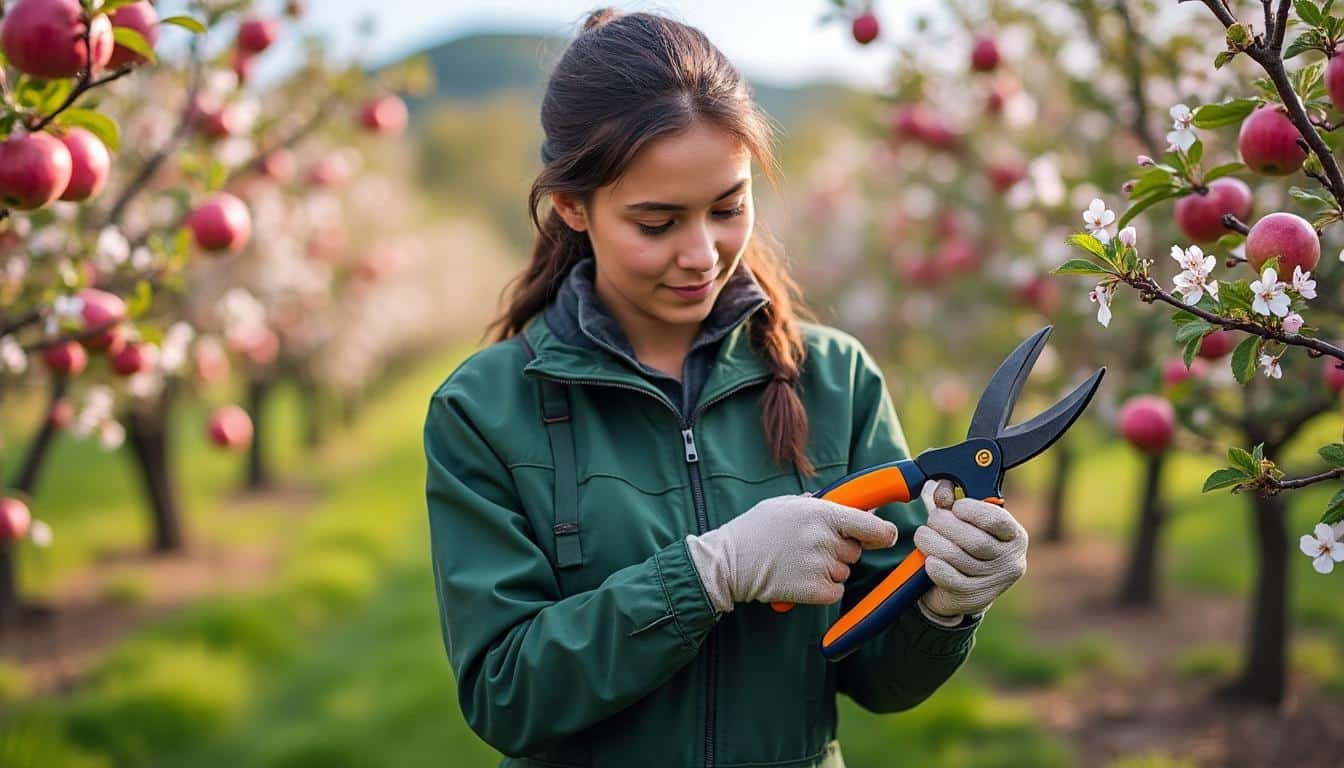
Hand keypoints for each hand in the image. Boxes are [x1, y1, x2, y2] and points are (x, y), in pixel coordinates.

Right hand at [686, 492, 899, 613]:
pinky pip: (835, 590)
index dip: (883, 532)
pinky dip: (822, 589)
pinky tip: (799, 579)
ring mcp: (820, 565)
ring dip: (829, 570)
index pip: (870, 525)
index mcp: (821, 513)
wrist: (729, 563)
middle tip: (809, 548)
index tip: (887, 535)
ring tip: (797, 562)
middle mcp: (824, 538)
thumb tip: (851, 503)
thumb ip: (819, 504)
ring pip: (844, 571)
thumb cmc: (755, 530)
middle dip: (840, 550)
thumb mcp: (785, 505)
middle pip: (855, 550)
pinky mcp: (814, 590)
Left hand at [913, 479, 1027, 626]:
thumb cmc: (964, 545)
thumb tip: (942, 493)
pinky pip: (950, 578)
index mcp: (1014, 536)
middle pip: (975, 540)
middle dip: (946, 525)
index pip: (998, 521)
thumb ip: (953, 500)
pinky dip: (935, 565)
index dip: (973, 510)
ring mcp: (994, 582)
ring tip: (923, 536)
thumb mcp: (965, 520)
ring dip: (932, 542)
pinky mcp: (974, 597)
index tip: (956, 506)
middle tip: (932, 520)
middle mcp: (1011, 560)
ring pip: (957, 557)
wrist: (961, 589)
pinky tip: (929, 559)